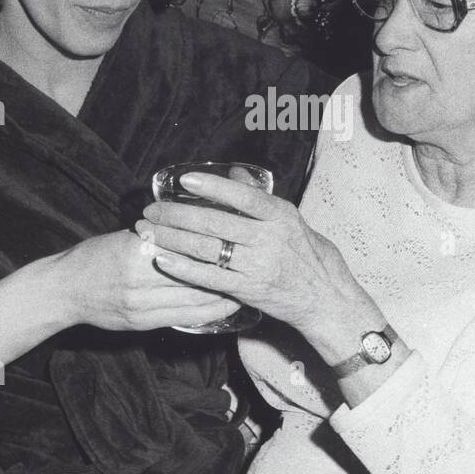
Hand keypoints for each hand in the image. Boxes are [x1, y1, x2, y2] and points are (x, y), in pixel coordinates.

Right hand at [55, 229, 239, 332]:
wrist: (63, 290)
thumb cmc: (94, 256)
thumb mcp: (124, 237)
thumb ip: (156, 237)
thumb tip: (192, 230)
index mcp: (136, 249)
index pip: (185, 246)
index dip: (214, 246)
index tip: (237, 240)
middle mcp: (139, 278)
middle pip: (194, 274)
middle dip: (225, 271)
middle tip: (250, 264)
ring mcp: (141, 304)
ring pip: (194, 299)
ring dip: (223, 294)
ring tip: (245, 286)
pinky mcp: (141, 322)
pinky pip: (184, 319)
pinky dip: (208, 313)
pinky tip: (225, 308)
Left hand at [139, 172, 378, 352]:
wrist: (325, 298)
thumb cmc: (308, 254)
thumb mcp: (291, 219)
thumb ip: (261, 198)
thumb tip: (235, 176)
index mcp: (280, 216)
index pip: (243, 197)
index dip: (213, 187)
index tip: (185, 180)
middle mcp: (269, 239)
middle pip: (215, 223)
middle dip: (177, 215)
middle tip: (152, 210)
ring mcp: (257, 266)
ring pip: (207, 249)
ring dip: (173, 239)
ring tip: (150, 231)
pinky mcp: (247, 290)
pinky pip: (209, 277)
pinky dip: (183, 268)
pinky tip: (163, 259)